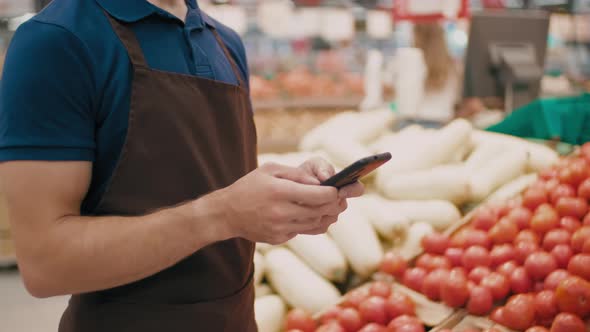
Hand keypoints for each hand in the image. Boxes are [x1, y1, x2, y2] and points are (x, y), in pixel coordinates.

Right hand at [214, 162, 346, 243]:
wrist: (226, 213)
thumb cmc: (249, 187)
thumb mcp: (270, 170)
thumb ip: (296, 174)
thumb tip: (320, 182)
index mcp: (279, 191)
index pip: (318, 195)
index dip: (333, 192)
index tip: (338, 188)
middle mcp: (281, 212)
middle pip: (320, 211)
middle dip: (335, 203)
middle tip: (342, 197)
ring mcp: (280, 228)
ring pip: (315, 224)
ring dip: (327, 214)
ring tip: (332, 206)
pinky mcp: (278, 238)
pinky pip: (303, 231)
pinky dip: (311, 223)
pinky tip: (313, 214)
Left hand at [293, 157, 364, 232]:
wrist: (290, 190)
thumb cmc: (306, 173)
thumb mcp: (312, 166)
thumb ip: (321, 168)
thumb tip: (326, 177)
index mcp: (344, 185)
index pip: (357, 189)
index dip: (351, 190)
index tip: (339, 191)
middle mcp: (340, 202)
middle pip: (341, 206)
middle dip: (328, 202)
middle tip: (312, 198)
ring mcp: (332, 216)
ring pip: (330, 218)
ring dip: (316, 211)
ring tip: (300, 205)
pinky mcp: (321, 226)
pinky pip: (320, 228)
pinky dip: (309, 222)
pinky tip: (297, 215)